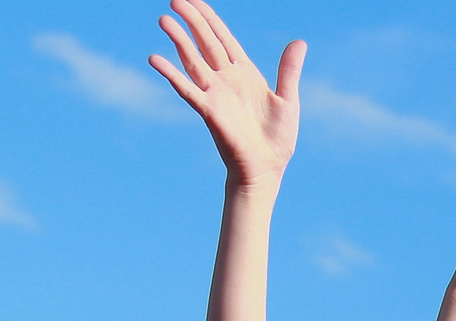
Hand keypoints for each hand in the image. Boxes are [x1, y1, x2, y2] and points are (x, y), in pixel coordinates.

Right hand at [148, 0, 303, 185]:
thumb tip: (299, 42)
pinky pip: (187, 89)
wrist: (267, 169)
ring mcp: (216, 94)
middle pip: (205, 42)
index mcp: (245, 73)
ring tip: (163, 19)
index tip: (195, 0)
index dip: (210, 18)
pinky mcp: (209, 111)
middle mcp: (226, 79)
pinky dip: (172, 74)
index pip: (224, 38)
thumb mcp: (288, 100)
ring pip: (193, 60)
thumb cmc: (277, 139)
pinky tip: (155, 59)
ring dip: (179, 40)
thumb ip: (289, 70)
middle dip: (192, 21)